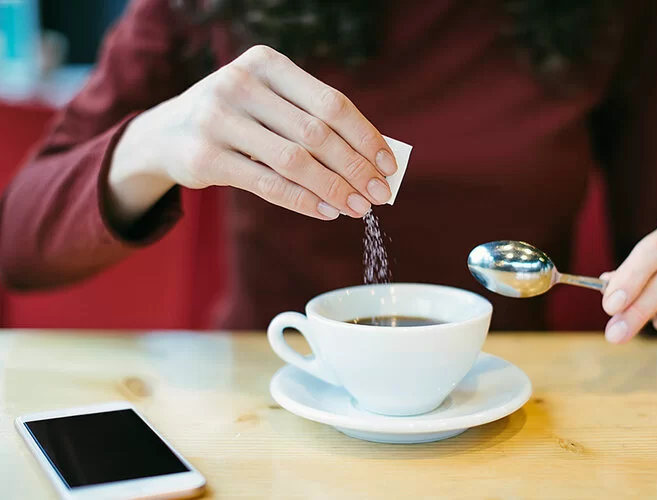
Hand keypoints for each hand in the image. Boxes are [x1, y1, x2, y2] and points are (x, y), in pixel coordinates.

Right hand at [110, 45, 397, 223]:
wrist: (166, 132)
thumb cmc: (238, 117)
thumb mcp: (269, 102)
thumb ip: (312, 120)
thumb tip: (372, 160)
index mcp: (266, 63)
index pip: (332, 102)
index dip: (365, 137)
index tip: (388, 165)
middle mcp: (240, 84)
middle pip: (316, 133)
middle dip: (355, 168)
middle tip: (379, 195)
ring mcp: (218, 119)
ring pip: (294, 161)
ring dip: (333, 189)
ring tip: (358, 208)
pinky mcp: (204, 157)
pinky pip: (267, 185)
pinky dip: (303, 201)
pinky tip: (327, 212)